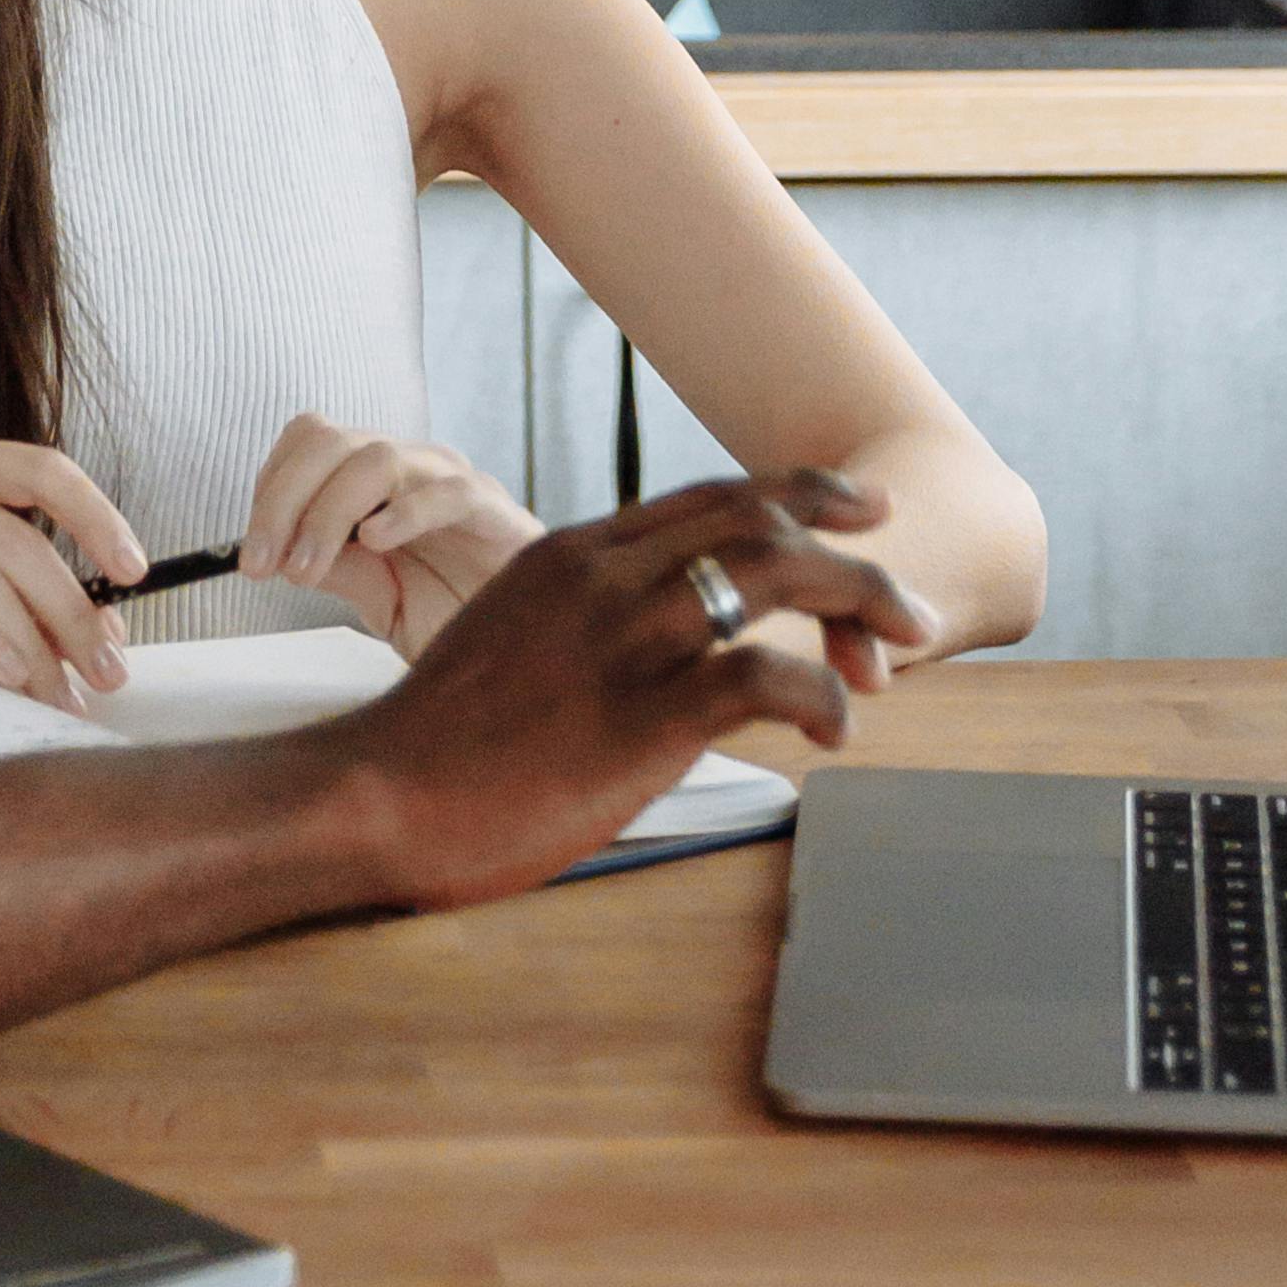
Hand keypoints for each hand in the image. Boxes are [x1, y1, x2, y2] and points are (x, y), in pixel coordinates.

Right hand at [0, 435, 150, 709]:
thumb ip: (38, 598)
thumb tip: (112, 629)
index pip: (40, 468)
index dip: (96, 516)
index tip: (136, 572)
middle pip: (18, 540)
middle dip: (73, 615)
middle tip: (109, 675)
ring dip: (34, 650)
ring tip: (59, 699)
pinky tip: (7, 680)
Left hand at [238, 415, 536, 657]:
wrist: (524, 652)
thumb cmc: (455, 617)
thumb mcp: (378, 597)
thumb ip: (336, 567)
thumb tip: (274, 551)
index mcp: (379, 479)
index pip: (311, 440)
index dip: (271, 484)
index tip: (249, 550)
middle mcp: (413, 467)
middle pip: (330, 441)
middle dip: (283, 499)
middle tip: (262, 563)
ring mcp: (454, 483)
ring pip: (377, 459)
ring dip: (327, 513)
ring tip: (307, 569)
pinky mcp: (495, 513)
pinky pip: (448, 492)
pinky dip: (404, 512)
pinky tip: (377, 542)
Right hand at [354, 470, 931, 903]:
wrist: (379, 792)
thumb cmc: (438, 742)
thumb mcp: (506, 638)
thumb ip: (573, 619)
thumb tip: (630, 637)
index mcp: (572, 554)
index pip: (706, 497)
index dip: (793, 493)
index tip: (855, 505)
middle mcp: (604, 575)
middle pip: (755, 518)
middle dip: (849, 542)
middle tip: (907, 590)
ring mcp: (622, 640)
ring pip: (771, 574)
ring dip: (857, 601)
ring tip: (905, 645)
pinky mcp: (638, 717)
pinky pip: (758, 677)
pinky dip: (817, 693)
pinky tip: (836, 727)